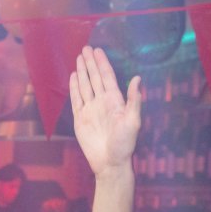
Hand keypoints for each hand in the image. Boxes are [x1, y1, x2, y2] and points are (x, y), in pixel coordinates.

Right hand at [69, 47, 140, 177]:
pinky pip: (76, 100)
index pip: (107, 77)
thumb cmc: (125, 144)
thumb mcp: (133, 121)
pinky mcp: (81, 119)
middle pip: (95, 78)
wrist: (110, 162)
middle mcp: (102, 102)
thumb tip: (137, 78)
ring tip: (78, 59)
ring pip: (85, 86)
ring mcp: (90, 110)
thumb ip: (134, 100)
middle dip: (90, 63)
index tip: (97, 50)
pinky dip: (74, 88)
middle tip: (85, 49)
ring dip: (81, 72)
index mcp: (114, 100)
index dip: (101, 63)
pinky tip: (73, 78)